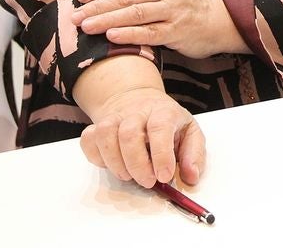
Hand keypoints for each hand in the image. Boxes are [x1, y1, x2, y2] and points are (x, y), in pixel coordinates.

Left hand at [73, 0, 244, 58]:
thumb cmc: (184, 3)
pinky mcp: (177, 31)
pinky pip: (149, 33)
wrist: (220, 18)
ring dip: (108, 19)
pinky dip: (129, 34)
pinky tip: (112, 37)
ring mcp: (173, 10)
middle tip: (75, 17)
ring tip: (86, 27)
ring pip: (135, 13)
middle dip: (98, 6)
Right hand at [79, 84, 204, 188]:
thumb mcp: (190, 133)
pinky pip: (88, 139)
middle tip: (148, 181)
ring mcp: (114, 117)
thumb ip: (194, 155)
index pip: (160, 127)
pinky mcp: (97, 125)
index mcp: (164, 111)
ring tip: (129, 175)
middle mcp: (137, 111)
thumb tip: (191, 177)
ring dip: (116, 163)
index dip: (161, 154)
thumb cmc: (167, 122)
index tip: (164, 176)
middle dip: (137, 165)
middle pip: (129, 133)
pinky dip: (97, 158)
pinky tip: (112, 164)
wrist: (139, 100)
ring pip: (105, 135)